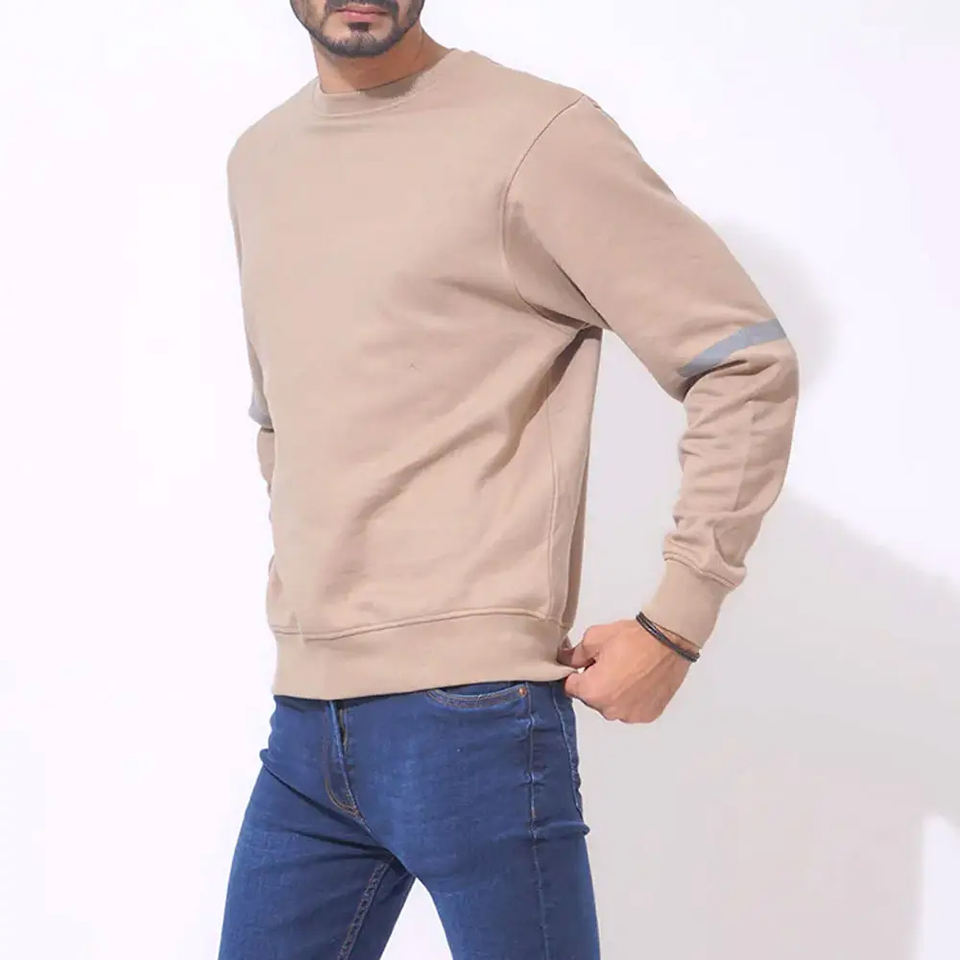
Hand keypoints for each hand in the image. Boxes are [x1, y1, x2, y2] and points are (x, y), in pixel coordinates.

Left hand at [556, 617, 698, 722]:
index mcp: (592, 692)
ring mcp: (630, 715)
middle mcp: (609, 710)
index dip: (576, 673)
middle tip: (610, 663)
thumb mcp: (594, 638)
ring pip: (612, 705)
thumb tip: (564, 661)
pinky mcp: (648, 715)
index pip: (570, 687)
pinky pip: (631, 708)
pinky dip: (632, 698)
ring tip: (628, 671)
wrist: (669, 641)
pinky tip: (641, 680)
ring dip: (614, 693)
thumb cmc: (631, 639)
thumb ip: (574, 654)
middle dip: (595, 683)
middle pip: (591, 698)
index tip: (586, 663)